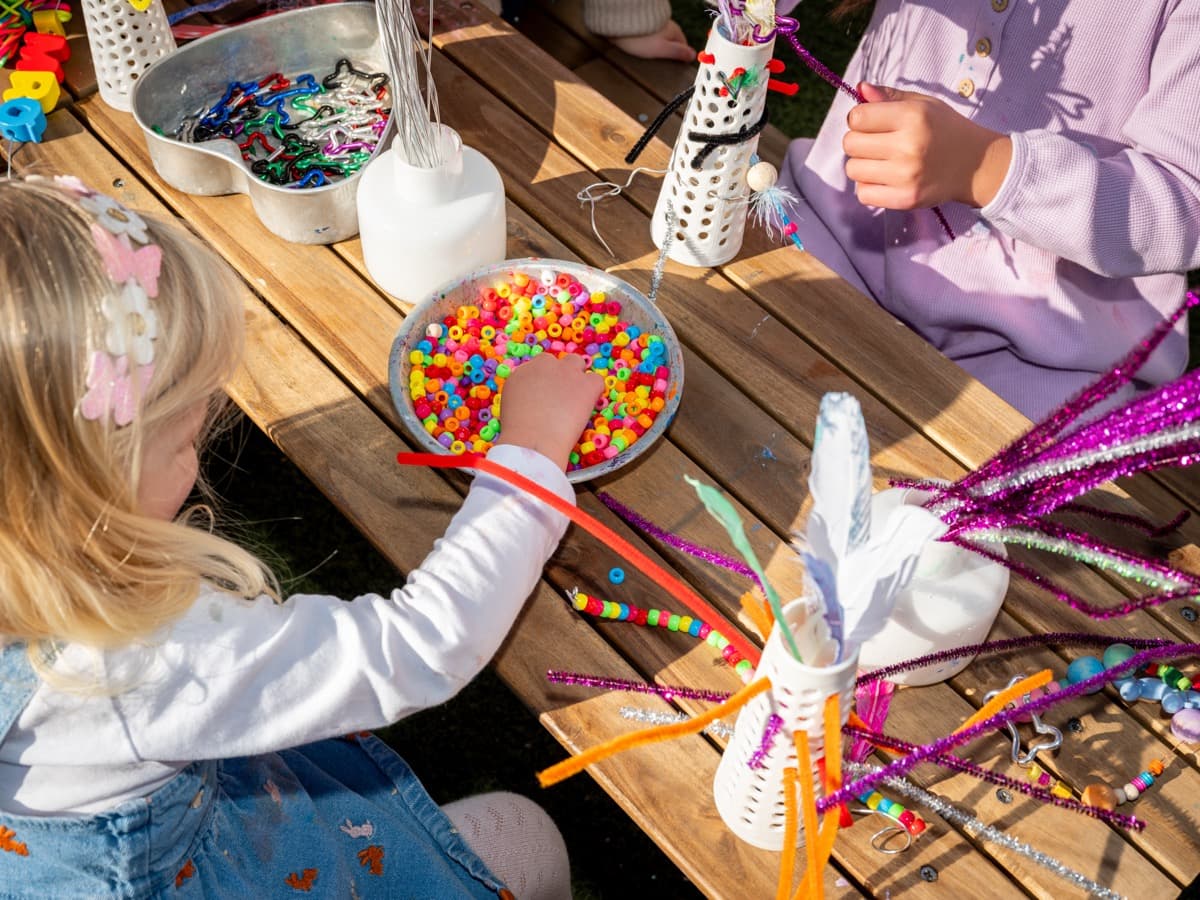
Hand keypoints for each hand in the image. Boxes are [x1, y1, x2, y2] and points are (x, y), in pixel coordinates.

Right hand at [495, 353, 603, 470]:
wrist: (533, 440)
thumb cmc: (518, 434)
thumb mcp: (510, 408)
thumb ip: (522, 397)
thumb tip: (533, 402)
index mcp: (523, 372)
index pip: (538, 367)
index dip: (545, 381)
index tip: (547, 395)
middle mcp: (545, 366)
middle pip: (557, 361)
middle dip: (561, 375)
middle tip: (562, 397)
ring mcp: (567, 372)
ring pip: (577, 362)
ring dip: (577, 377)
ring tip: (577, 399)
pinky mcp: (586, 384)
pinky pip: (596, 380)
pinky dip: (595, 391)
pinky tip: (588, 406)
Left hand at [610, 20, 694, 62]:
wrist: (621, 22)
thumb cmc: (641, 38)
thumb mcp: (663, 49)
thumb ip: (678, 53)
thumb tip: (693, 56)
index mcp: (675, 31)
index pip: (684, 46)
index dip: (681, 57)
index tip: (677, 67)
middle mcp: (667, 25)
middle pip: (672, 42)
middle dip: (668, 52)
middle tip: (662, 64)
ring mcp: (655, 24)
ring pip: (661, 38)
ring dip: (657, 47)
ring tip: (650, 57)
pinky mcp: (644, 24)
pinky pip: (650, 36)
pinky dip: (648, 42)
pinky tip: (642, 48)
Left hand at [843, 83, 1012, 208]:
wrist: (976, 165)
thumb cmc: (945, 129)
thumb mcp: (923, 104)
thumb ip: (889, 96)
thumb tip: (859, 88)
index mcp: (912, 117)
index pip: (857, 117)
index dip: (858, 119)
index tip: (870, 123)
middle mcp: (908, 146)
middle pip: (850, 144)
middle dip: (858, 142)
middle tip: (877, 143)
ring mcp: (906, 176)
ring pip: (853, 170)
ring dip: (862, 165)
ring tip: (882, 162)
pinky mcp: (905, 199)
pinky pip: (863, 194)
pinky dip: (869, 188)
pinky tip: (885, 179)